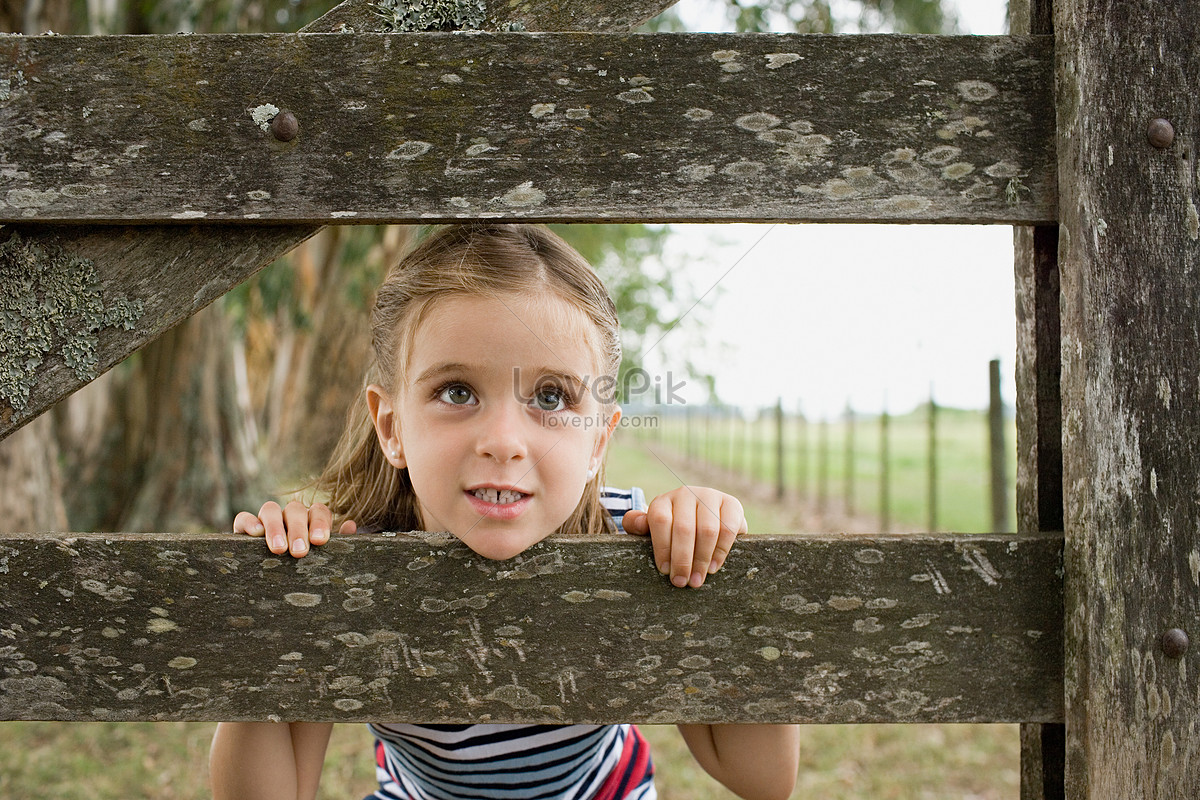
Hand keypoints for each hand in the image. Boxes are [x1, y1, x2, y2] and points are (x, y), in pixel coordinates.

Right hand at [233, 500, 356, 557]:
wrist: (275, 583)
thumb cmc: (306, 568)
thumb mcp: (322, 558)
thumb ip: (338, 544)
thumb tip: (351, 525)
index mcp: (311, 519)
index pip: (318, 511)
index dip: (320, 523)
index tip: (320, 541)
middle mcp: (289, 516)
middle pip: (295, 509)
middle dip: (298, 529)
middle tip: (300, 551)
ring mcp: (267, 520)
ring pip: (270, 509)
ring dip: (275, 527)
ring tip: (279, 549)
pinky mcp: (244, 529)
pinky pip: (244, 518)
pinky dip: (250, 523)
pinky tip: (256, 535)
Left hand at [621, 486, 745, 587]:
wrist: (707, 520)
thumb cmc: (673, 531)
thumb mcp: (653, 530)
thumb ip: (638, 526)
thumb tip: (636, 523)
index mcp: (664, 501)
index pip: (660, 520)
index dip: (662, 547)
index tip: (664, 570)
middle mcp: (686, 494)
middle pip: (684, 528)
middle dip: (682, 559)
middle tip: (682, 582)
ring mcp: (710, 496)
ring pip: (706, 530)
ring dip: (701, 559)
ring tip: (697, 579)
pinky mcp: (731, 504)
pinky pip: (728, 529)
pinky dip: (720, 551)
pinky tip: (713, 566)